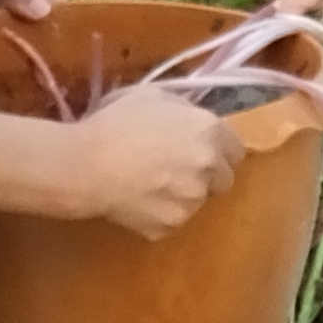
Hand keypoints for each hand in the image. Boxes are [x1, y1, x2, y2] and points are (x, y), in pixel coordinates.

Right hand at [70, 85, 239, 239]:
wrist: (86, 164)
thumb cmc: (115, 120)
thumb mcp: (151, 95)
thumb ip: (182, 109)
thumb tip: (192, 119)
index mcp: (207, 131)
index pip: (237, 148)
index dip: (219, 147)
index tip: (201, 146)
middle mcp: (208, 169)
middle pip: (224, 178)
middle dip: (206, 173)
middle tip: (176, 165)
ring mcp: (191, 203)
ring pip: (197, 200)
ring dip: (183, 192)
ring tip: (149, 181)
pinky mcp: (171, 227)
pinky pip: (172, 218)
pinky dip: (160, 211)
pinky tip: (137, 197)